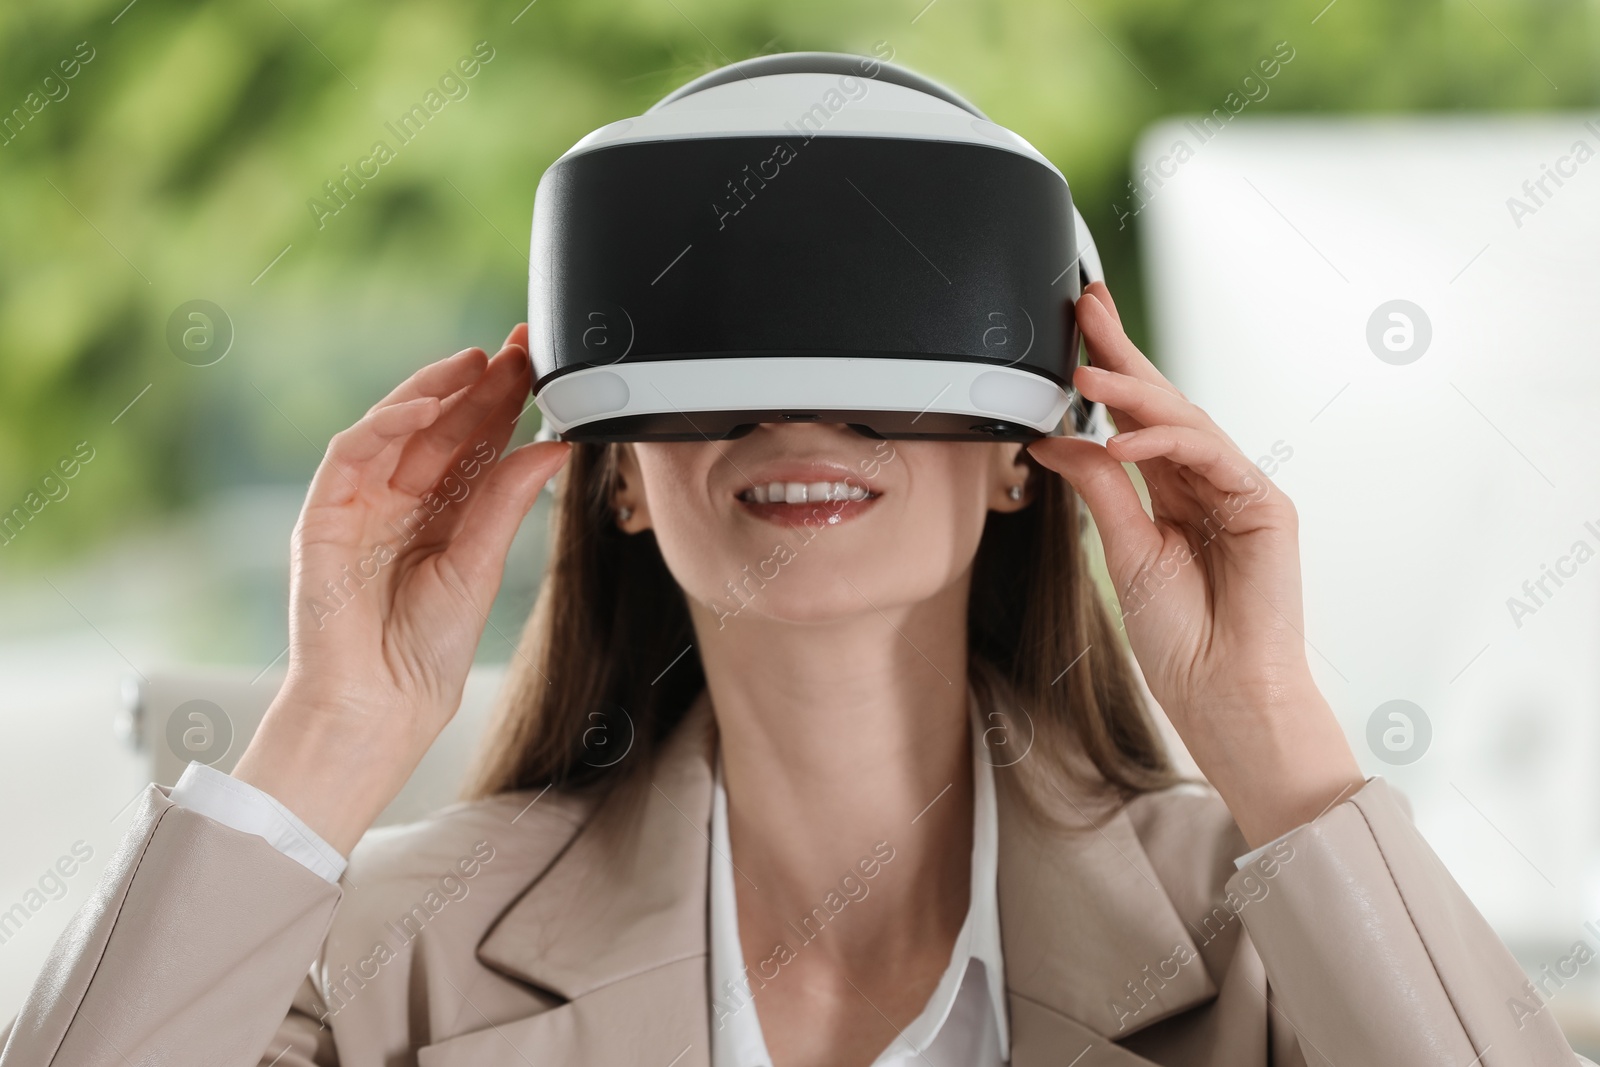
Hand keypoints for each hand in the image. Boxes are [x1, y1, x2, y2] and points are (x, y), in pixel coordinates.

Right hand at [231, 324, 569, 853]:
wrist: (379, 705)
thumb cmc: (427, 652)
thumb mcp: (480, 564)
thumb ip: (507, 502)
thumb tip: (554, 447)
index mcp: (444, 514)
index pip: (476, 443)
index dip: (504, 402)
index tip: (539, 365)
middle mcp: (402, 501)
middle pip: (442, 426)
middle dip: (480, 384)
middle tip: (520, 346)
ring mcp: (361, 503)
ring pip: (397, 427)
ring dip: (437, 389)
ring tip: (480, 362)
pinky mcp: (326, 513)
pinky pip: (352, 452)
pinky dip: (385, 422)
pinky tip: (427, 404)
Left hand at [1027, 282, 1362, 846]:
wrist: (1223, 694)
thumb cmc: (1181, 639)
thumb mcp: (1123, 551)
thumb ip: (1098, 489)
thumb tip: (1054, 439)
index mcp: (1172, 494)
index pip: (1136, 420)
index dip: (1110, 373)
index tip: (1077, 331)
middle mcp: (1207, 483)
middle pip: (1162, 404)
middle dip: (1125, 352)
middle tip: (1088, 306)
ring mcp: (1240, 489)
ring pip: (1185, 421)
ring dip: (1133, 392)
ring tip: (1084, 374)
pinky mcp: (1266, 505)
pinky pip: (1210, 457)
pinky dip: (1164, 445)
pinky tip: (1122, 440)